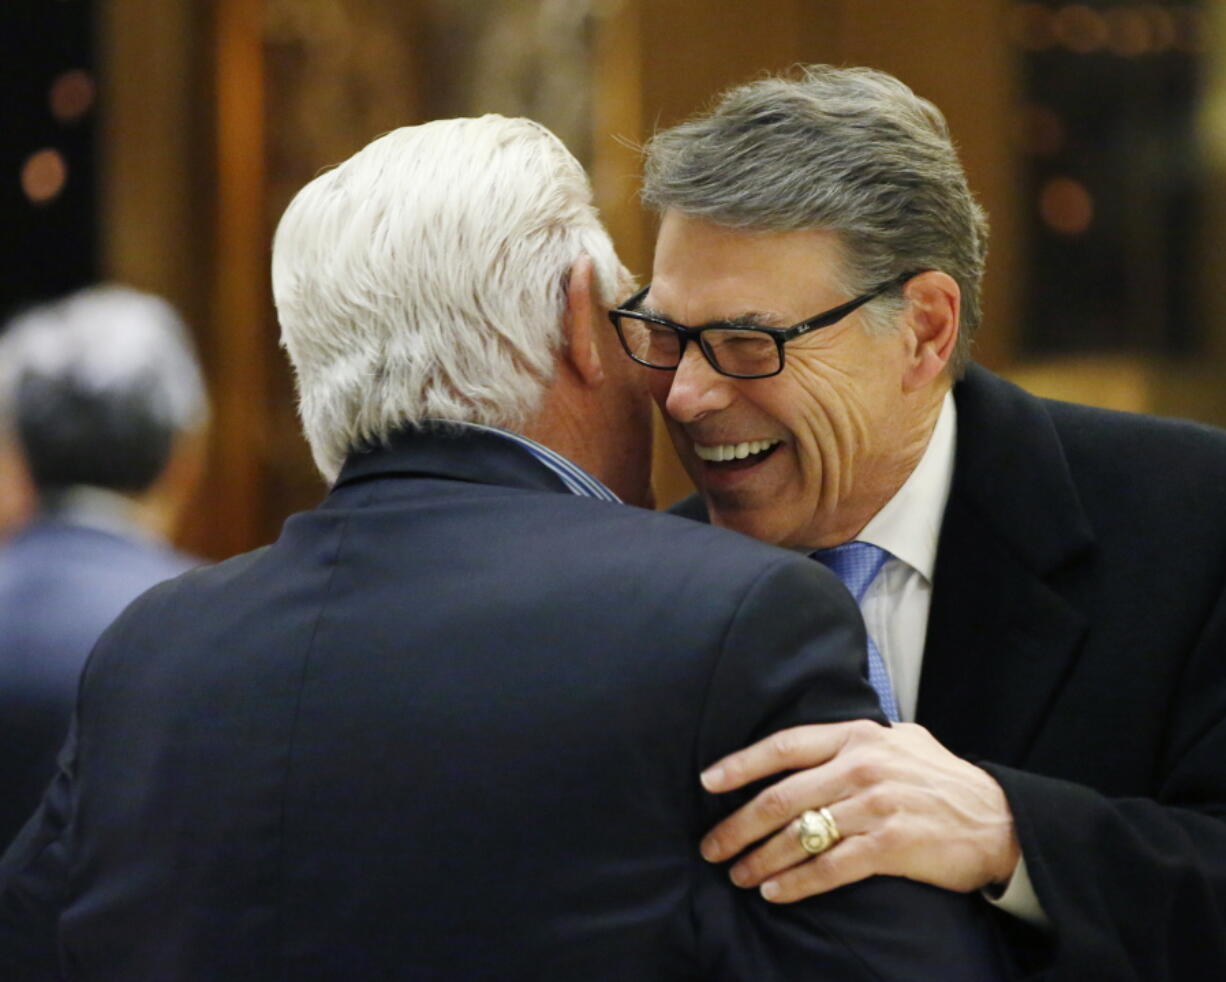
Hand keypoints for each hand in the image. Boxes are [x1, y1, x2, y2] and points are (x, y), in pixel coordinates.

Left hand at [700, 720, 1019, 901]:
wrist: (1000, 820)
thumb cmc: (943, 780)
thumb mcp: (901, 741)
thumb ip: (855, 739)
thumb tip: (808, 746)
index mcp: (858, 735)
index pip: (784, 745)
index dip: (740, 764)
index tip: (707, 782)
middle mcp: (861, 766)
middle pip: (780, 797)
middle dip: (738, 825)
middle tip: (711, 847)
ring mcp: (875, 805)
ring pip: (798, 835)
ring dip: (760, 859)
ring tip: (737, 875)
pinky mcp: (890, 845)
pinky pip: (828, 867)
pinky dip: (795, 883)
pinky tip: (774, 892)